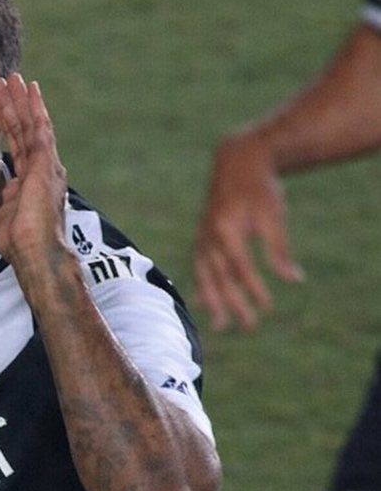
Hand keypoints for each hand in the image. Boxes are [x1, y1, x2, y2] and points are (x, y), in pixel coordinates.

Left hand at [0, 74, 68, 279]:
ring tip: (12, 78)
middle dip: (17, 106)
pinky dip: (33, 108)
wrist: (35, 252)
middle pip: (27, 130)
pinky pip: (39, 129)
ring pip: (33, 124)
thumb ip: (8, 200)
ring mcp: (47, 165)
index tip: (4, 107)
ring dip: (22, 101)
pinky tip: (29, 90)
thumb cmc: (20, 242)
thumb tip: (7, 192)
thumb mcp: (7, 215)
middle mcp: (45, 169)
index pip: (21, 146)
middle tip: (8, 82)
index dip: (12, 125)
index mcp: (34, 181)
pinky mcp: (46, 164)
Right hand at [193, 131, 302, 330]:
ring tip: (220, 327)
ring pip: (204, 277)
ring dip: (213, 303)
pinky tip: (207, 304)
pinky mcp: (200, 238)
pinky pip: (198, 268)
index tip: (267, 307)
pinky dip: (202, 287)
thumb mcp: (274, 217)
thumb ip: (279, 250)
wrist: (236, 163)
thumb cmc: (260, 190)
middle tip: (249, 327)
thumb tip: (293, 280)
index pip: (240, 268)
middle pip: (220, 278)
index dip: (253, 289)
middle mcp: (208, 237)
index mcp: (226, 230)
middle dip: (234, 305)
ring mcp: (201, 237)